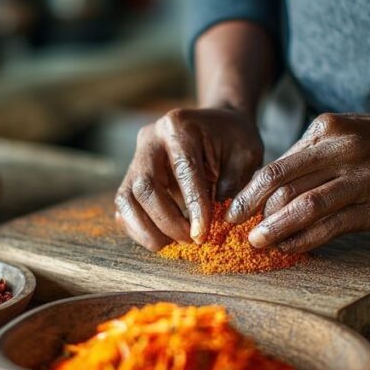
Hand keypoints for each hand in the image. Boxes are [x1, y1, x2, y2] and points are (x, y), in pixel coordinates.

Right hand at [115, 107, 262, 250]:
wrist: (216, 125)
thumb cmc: (233, 140)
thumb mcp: (244, 155)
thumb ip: (232, 185)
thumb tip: (218, 222)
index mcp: (178, 126)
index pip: (183, 170)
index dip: (193, 206)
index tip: (202, 234)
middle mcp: (150, 139)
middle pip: (145, 186)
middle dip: (167, 221)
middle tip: (190, 240)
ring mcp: (136, 158)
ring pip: (126, 199)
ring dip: (146, 229)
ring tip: (172, 245)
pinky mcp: (130, 177)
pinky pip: (124, 207)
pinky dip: (138, 229)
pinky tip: (160, 239)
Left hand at [225, 112, 369, 252]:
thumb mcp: (343, 133)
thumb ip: (309, 156)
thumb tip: (270, 191)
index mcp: (326, 130)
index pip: (276, 166)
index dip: (249, 193)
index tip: (233, 212)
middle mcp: (341, 149)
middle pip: (283, 185)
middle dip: (255, 212)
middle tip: (237, 232)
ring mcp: (362, 177)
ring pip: (305, 206)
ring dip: (276, 228)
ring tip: (258, 243)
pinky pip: (334, 225)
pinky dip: (307, 238)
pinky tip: (291, 247)